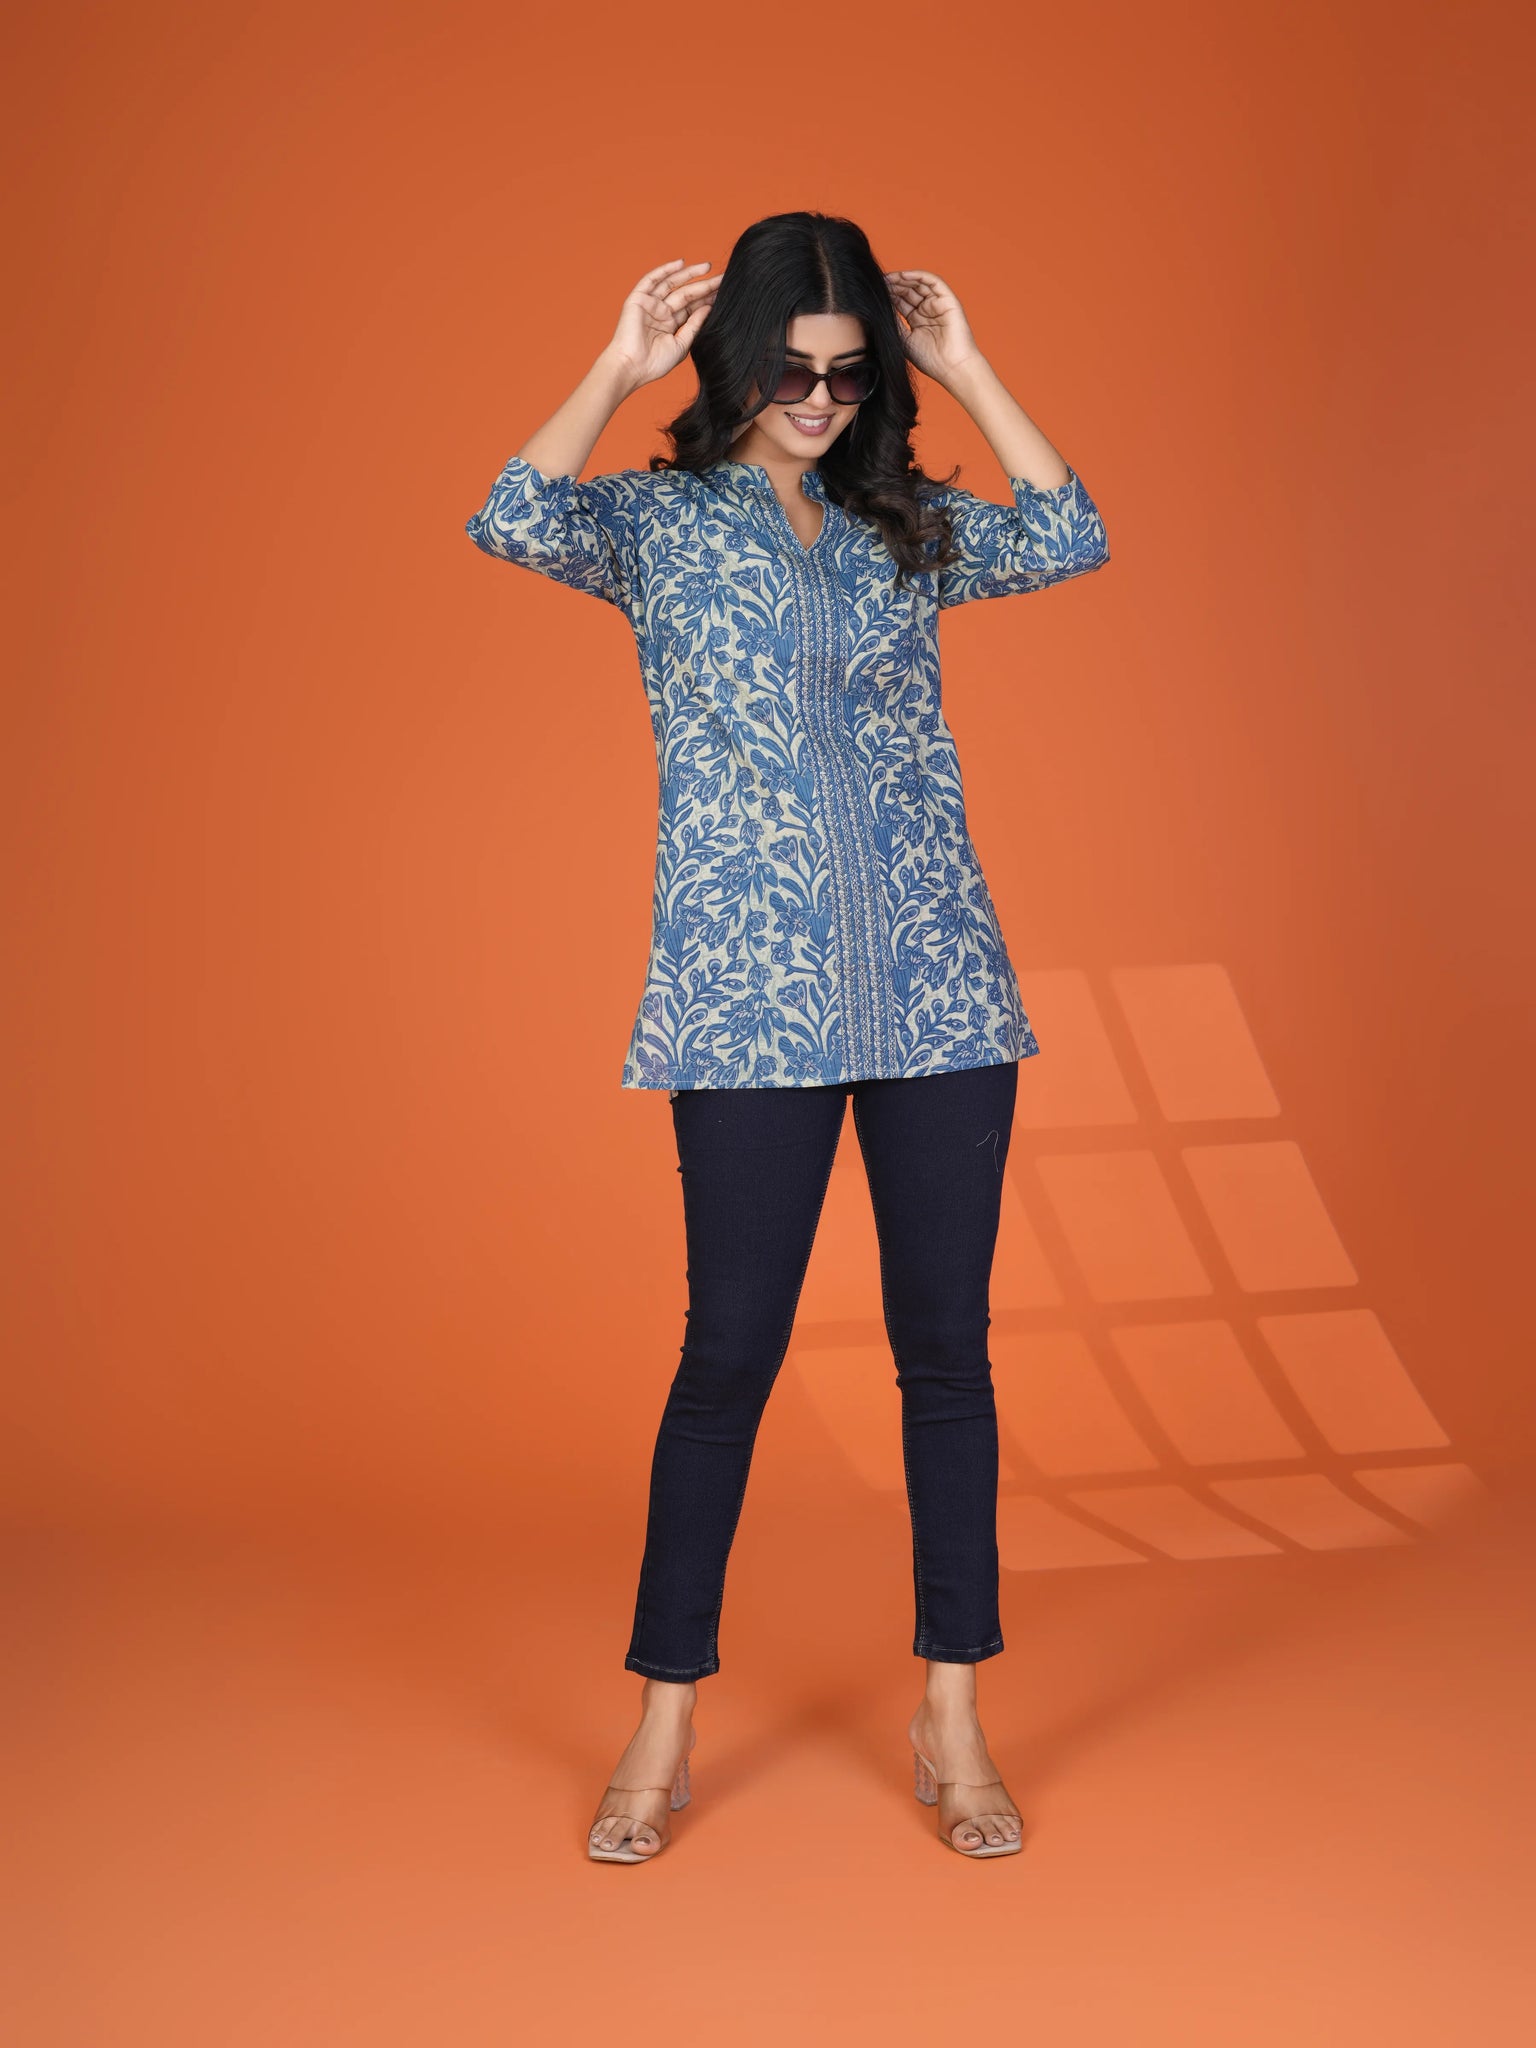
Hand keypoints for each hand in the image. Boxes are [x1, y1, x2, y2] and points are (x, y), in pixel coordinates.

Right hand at [606, 258, 721, 390]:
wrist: (632, 367)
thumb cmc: (655, 363)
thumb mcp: (682, 344)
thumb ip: (694, 325)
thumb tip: (709, 308)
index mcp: (670, 325)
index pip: (692, 307)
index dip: (707, 299)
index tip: (724, 292)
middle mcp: (661, 312)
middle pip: (686, 294)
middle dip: (704, 286)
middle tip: (723, 278)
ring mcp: (650, 304)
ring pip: (672, 284)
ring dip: (689, 274)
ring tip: (708, 267)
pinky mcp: (638, 299)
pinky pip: (652, 280)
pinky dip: (665, 270)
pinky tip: (681, 263)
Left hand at [882, 268, 983, 386]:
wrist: (952, 368)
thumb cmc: (931, 361)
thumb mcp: (904, 340)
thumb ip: (894, 323)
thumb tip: (880, 308)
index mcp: (917, 321)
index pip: (901, 302)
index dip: (888, 295)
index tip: (873, 292)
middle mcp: (928, 310)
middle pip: (908, 290)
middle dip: (893, 285)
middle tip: (877, 282)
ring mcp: (938, 304)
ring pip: (918, 284)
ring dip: (902, 279)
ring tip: (887, 278)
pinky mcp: (948, 300)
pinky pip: (932, 281)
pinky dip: (918, 276)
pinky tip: (902, 276)